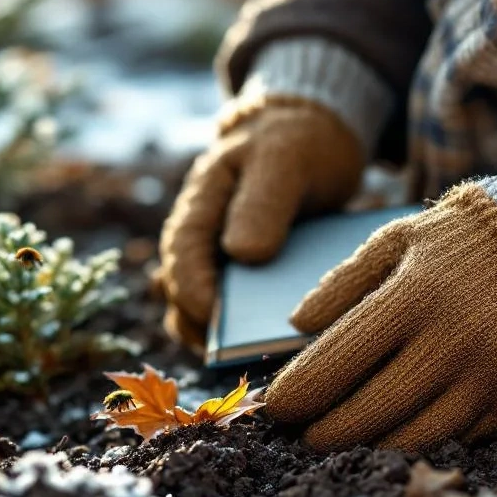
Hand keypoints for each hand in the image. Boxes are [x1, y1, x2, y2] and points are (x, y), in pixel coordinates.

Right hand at [159, 98, 364, 346]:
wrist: (315, 136)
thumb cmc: (294, 142)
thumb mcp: (283, 159)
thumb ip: (262, 201)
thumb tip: (241, 254)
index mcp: (200, 206)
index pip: (181, 254)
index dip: (191, 288)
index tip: (211, 316)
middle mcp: (204, 242)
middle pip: (187, 295)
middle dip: (206, 328)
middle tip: (234, 354)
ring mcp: (226, 264)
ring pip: (212, 314)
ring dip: (229, 339)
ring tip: (261, 360)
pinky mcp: (253, 282)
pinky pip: (247, 316)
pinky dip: (258, 333)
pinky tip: (289, 349)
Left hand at [264, 184, 496, 451]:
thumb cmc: (462, 240)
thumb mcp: (397, 240)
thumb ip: (343, 282)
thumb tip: (295, 325)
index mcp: (413, 296)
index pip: (339, 360)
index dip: (301, 392)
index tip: (276, 407)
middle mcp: (453, 340)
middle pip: (373, 410)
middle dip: (328, 432)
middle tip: (304, 437)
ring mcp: (489, 374)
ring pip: (416, 436)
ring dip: (372, 447)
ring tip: (346, 442)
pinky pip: (460, 437)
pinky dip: (424, 440)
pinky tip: (399, 432)